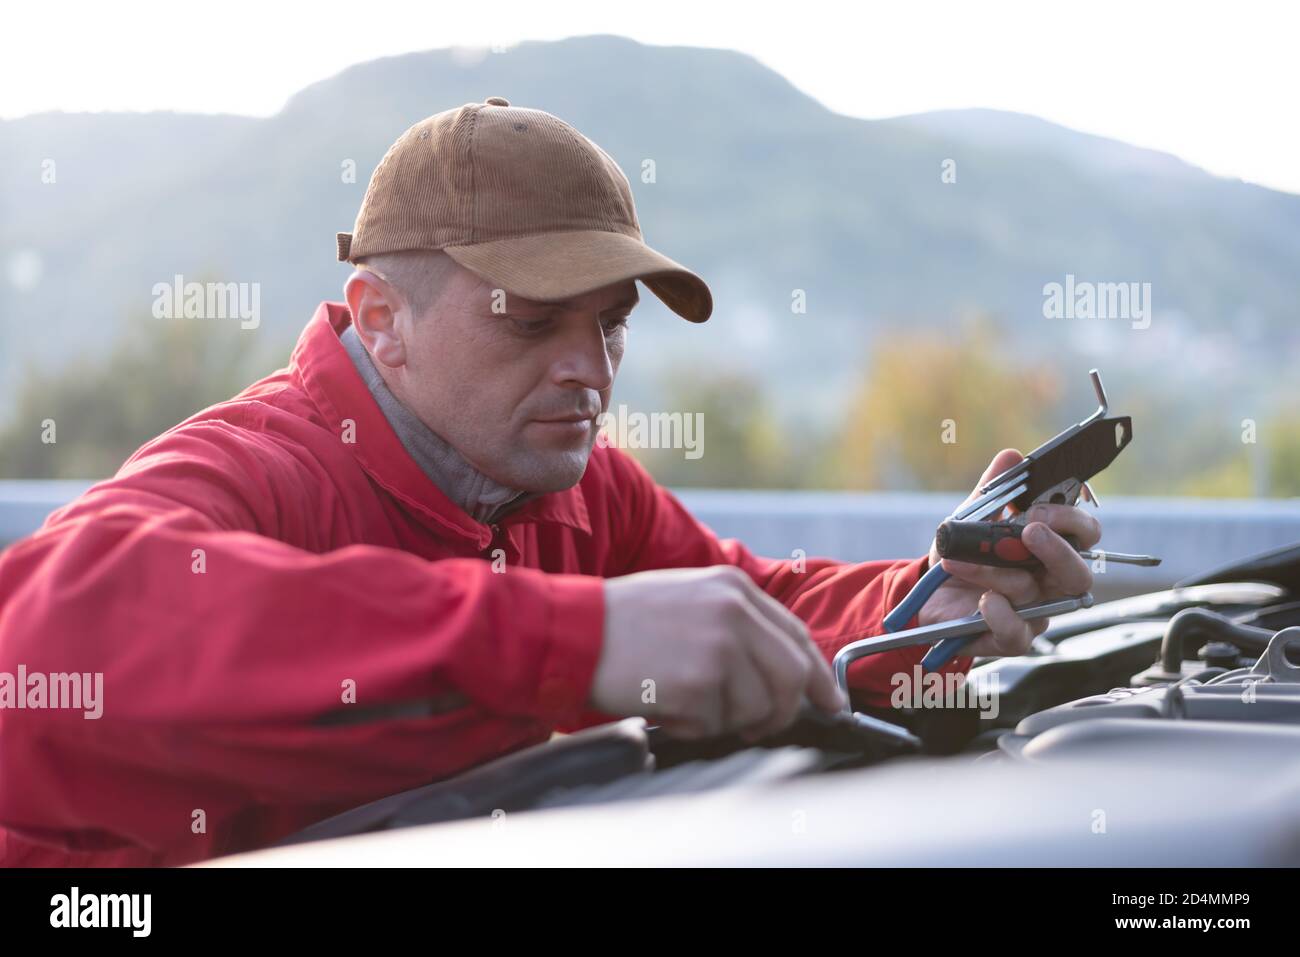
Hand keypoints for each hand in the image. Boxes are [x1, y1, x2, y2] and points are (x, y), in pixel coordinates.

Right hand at [593, 565, 846, 739]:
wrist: (571, 630)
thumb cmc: (622, 620)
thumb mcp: (688, 595)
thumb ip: (737, 621)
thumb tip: (781, 668)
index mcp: (734, 587)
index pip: (798, 636)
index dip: (817, 676)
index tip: (829, 702)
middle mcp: (734, 612)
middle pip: (792, 676)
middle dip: (781, 710)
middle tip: (758, 724)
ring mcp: (718, 647)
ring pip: (758, 708)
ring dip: (729, 721)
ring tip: (688, 703)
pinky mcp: (698, 683)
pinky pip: (716, 725)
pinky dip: (694, 726)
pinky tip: (666, 704)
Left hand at [918, 449, 1101, 657]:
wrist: (926, 593)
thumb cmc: (962, 555)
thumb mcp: (971, 518)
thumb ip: (994, 491)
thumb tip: (1011, 456)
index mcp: (1049, 548)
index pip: (1084, 535)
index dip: (1072, 522)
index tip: (1040, 510)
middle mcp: (1049, 582)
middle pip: (1079, 573)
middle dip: (1056, 549)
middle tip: (1028, 530)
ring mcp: (1033, 612)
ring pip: (1034, 594)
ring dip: (997, 572)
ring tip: (961, 560)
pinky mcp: (1011, 637)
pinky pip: (1018, 632)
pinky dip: (1000, 614)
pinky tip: (983, 601)